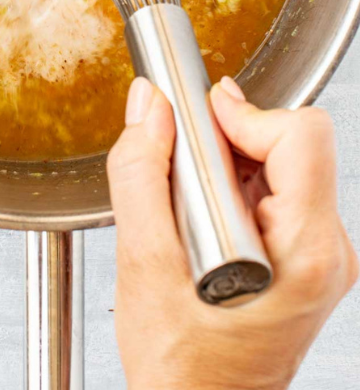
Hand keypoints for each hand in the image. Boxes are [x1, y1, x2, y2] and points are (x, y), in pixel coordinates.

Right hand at [108, 73, 356, 389]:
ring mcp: (322, 258)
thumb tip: (150, 103)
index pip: (301, 136)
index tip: (198, 124)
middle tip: (182, 179)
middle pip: (290, 144)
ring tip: (189, 216)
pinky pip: (275, 190)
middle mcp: (327, 253)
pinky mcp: (307, 260)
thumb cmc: (182, 366)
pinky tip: (202, 227)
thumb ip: (141, 172)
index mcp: (306, 254)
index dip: (244, 116)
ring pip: (280, 162)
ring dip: (225, 168)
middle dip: (227, 144)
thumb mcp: (143, 264)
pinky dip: (232, 189)